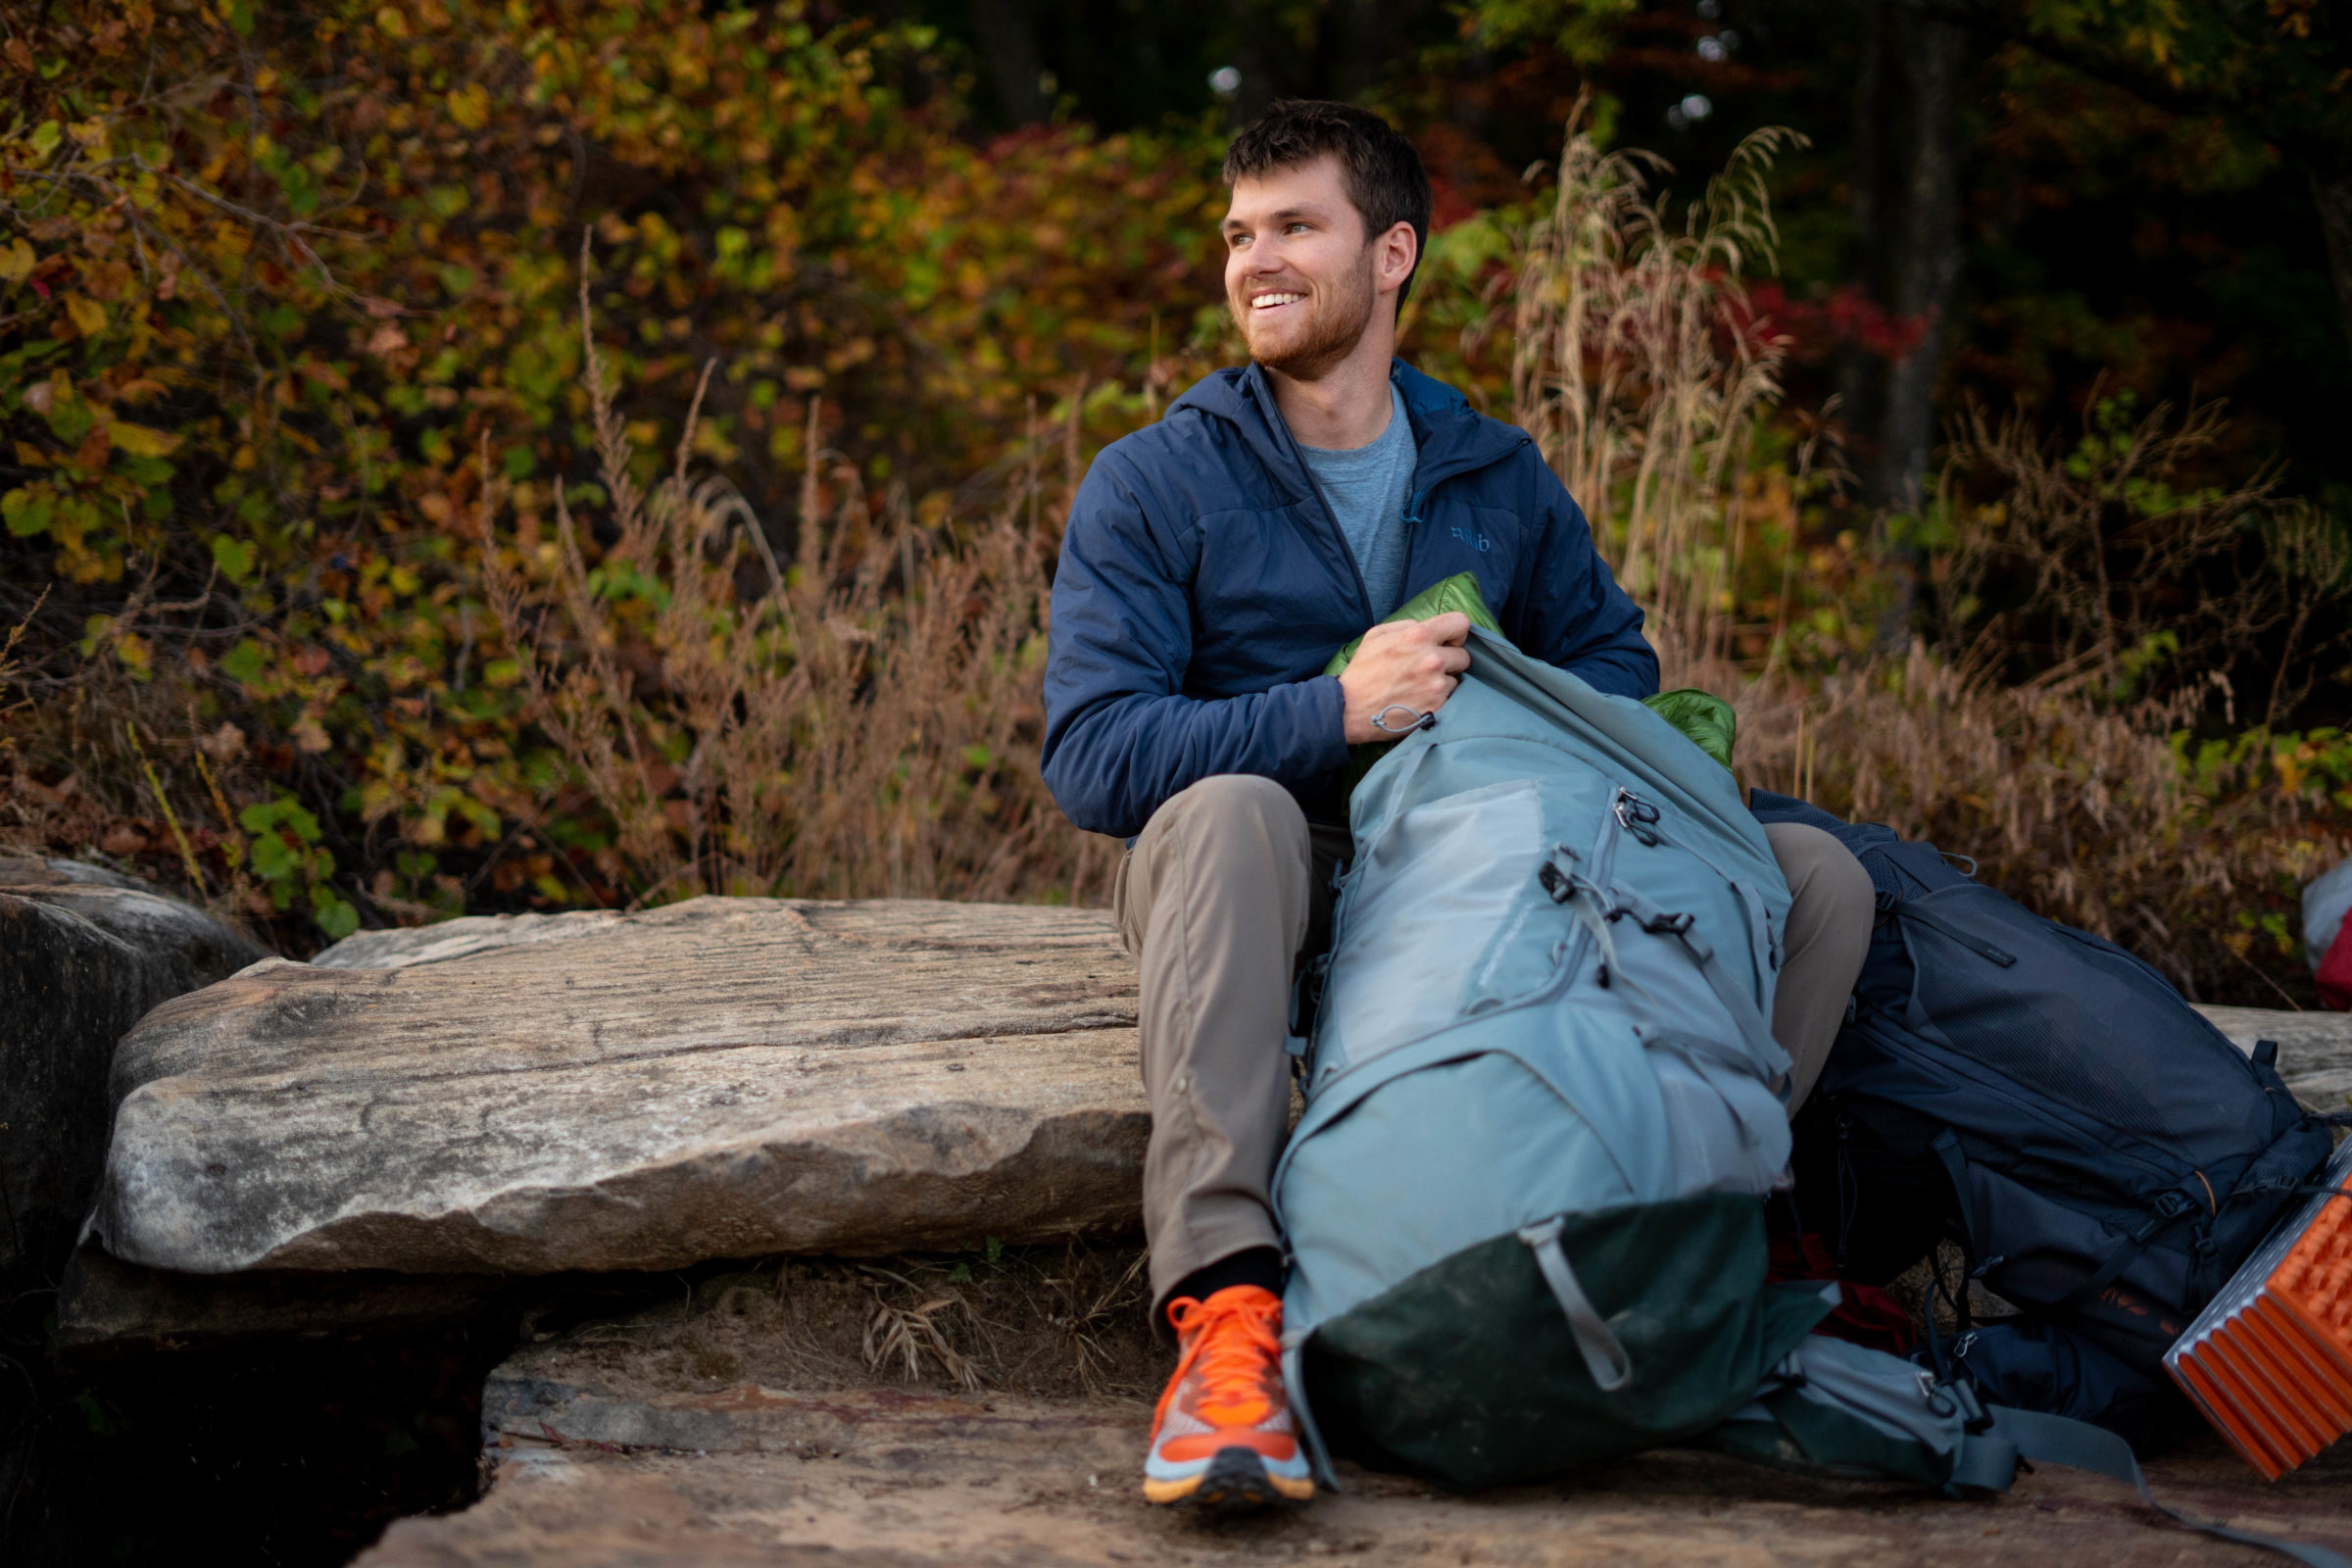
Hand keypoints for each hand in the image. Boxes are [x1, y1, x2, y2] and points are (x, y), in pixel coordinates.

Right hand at [1339, 612, 1471, 743]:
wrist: (1350, 709)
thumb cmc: (1362, 671)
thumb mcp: (1376, 635)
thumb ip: (1406, 626)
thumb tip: (1427, 628)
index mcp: (1418, 636)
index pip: (1461, 622)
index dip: (1455, 631)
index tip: (1447, 640)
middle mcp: (1432, 659)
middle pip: (1464, 655)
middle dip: (1449, 660)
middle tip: (1429, 668)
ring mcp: (1437, 686)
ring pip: (1457, 679)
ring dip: (1443, 682)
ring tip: (1420, 687)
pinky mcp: (1438, 707)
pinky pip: (1450, 698)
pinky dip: (1438, 699)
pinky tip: (1419, 700)